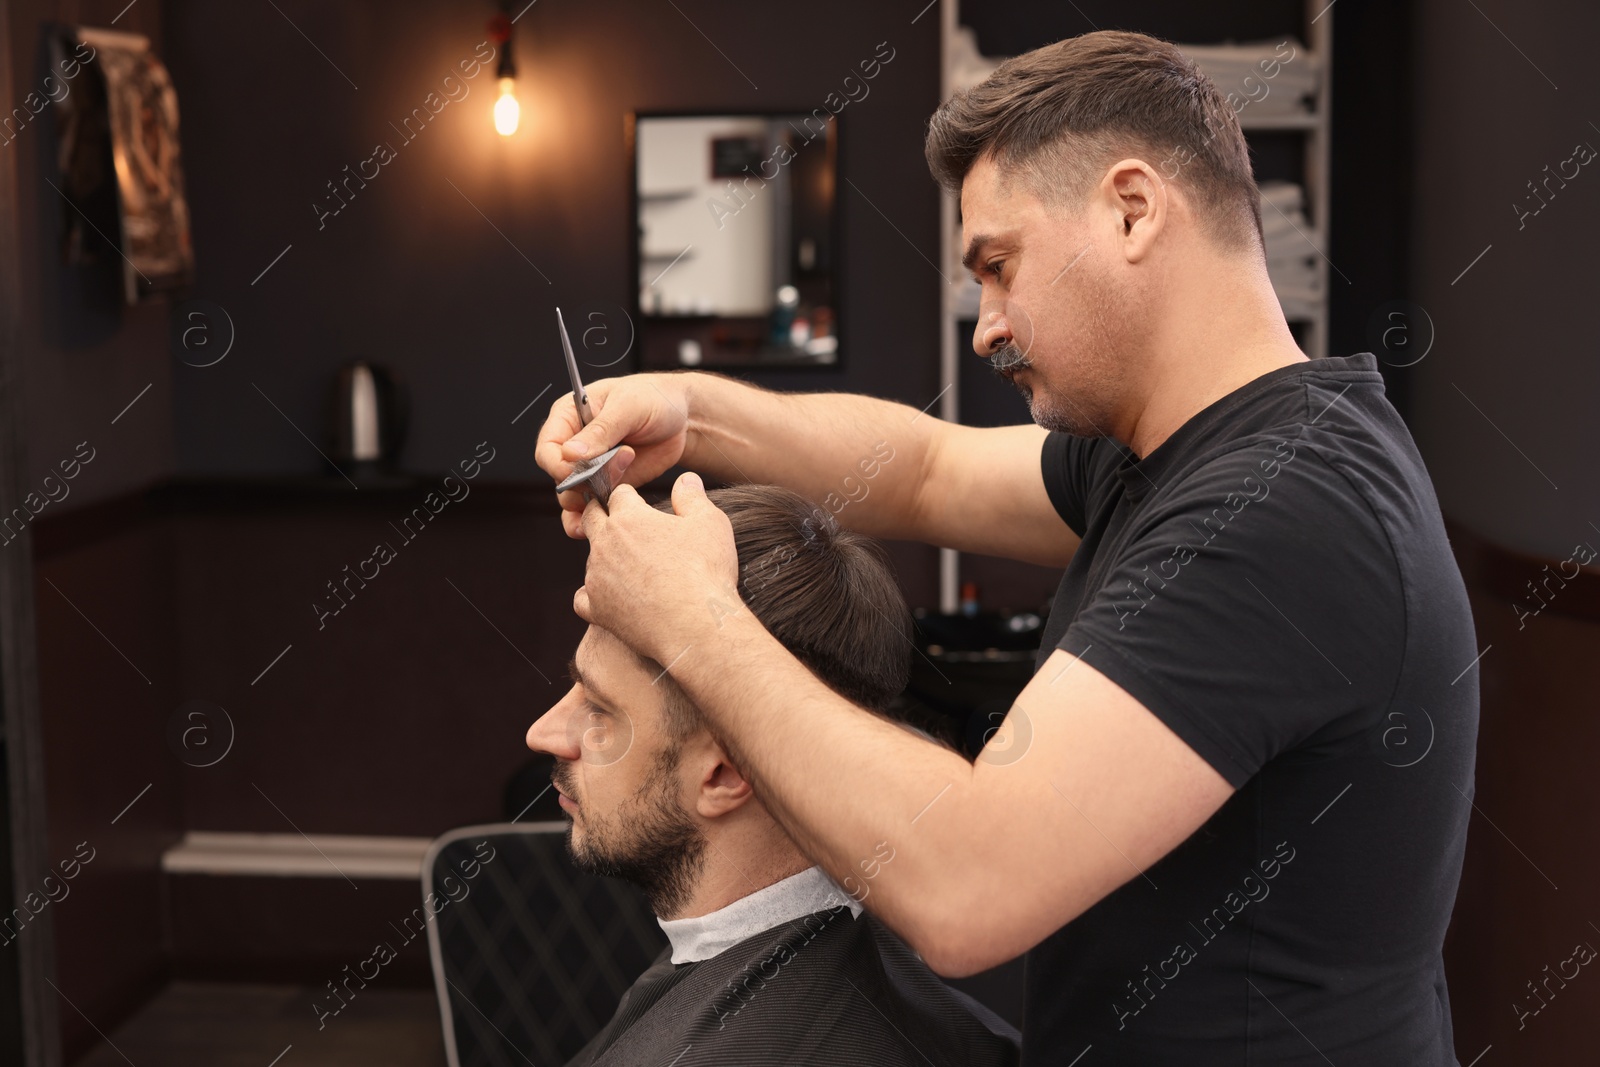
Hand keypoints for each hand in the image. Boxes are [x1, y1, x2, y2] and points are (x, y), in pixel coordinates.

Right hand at [535, 373, 694, 537]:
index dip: (558, 466)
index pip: (547, 449)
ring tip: (623, 479)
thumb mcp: (628, 406)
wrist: (682, 418)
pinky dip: (593, 517)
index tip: (579, 471)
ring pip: (573, 496)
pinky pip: (590, 506)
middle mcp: (574, 444)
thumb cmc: (654, 398)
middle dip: (583, 483)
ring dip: (593, 498)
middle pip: (559, 477)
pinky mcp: (607, 484)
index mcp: (569, 416)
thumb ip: (600, 431)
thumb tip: (570, 454)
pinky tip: (602, 520)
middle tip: (616, 469)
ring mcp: (590, 467)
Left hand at [574, 472, 742, 666]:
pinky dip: (594, 596)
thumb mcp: (710, 523)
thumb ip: (692, 497)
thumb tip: (686, 479)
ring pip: (590, 559)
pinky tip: (611, 598)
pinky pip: (583, 598)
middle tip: (618, 521)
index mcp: (629, 517)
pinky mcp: (596, 608)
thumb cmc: (705, 572)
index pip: (619, 494)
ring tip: (628, 568)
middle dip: (603, 515)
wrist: (694, 625)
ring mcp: (596, 577)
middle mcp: (605, 543)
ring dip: (604, 558)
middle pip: (592, 518)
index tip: (635, 501)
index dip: (629, 495)